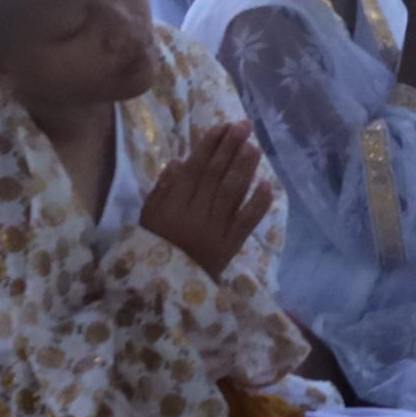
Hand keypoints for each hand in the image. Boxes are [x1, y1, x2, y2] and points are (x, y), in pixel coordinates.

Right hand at [139, 121, 273, 279]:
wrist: (163, 290)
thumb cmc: (154, 248)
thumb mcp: (148, 218)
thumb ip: (162, 189)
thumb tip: (178, 161)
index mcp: (173, 204)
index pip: (195, 168)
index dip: (210, 146)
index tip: (223, 126)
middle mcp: (195, 213)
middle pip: (216, 175)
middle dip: (231, 148)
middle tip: (244, 126)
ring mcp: (215, 229)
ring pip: (232, 193)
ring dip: (245, 168)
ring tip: (255, 146)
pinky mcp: (230, 246)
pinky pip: (246, 222)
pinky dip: (258, 203)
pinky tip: (267, 184)